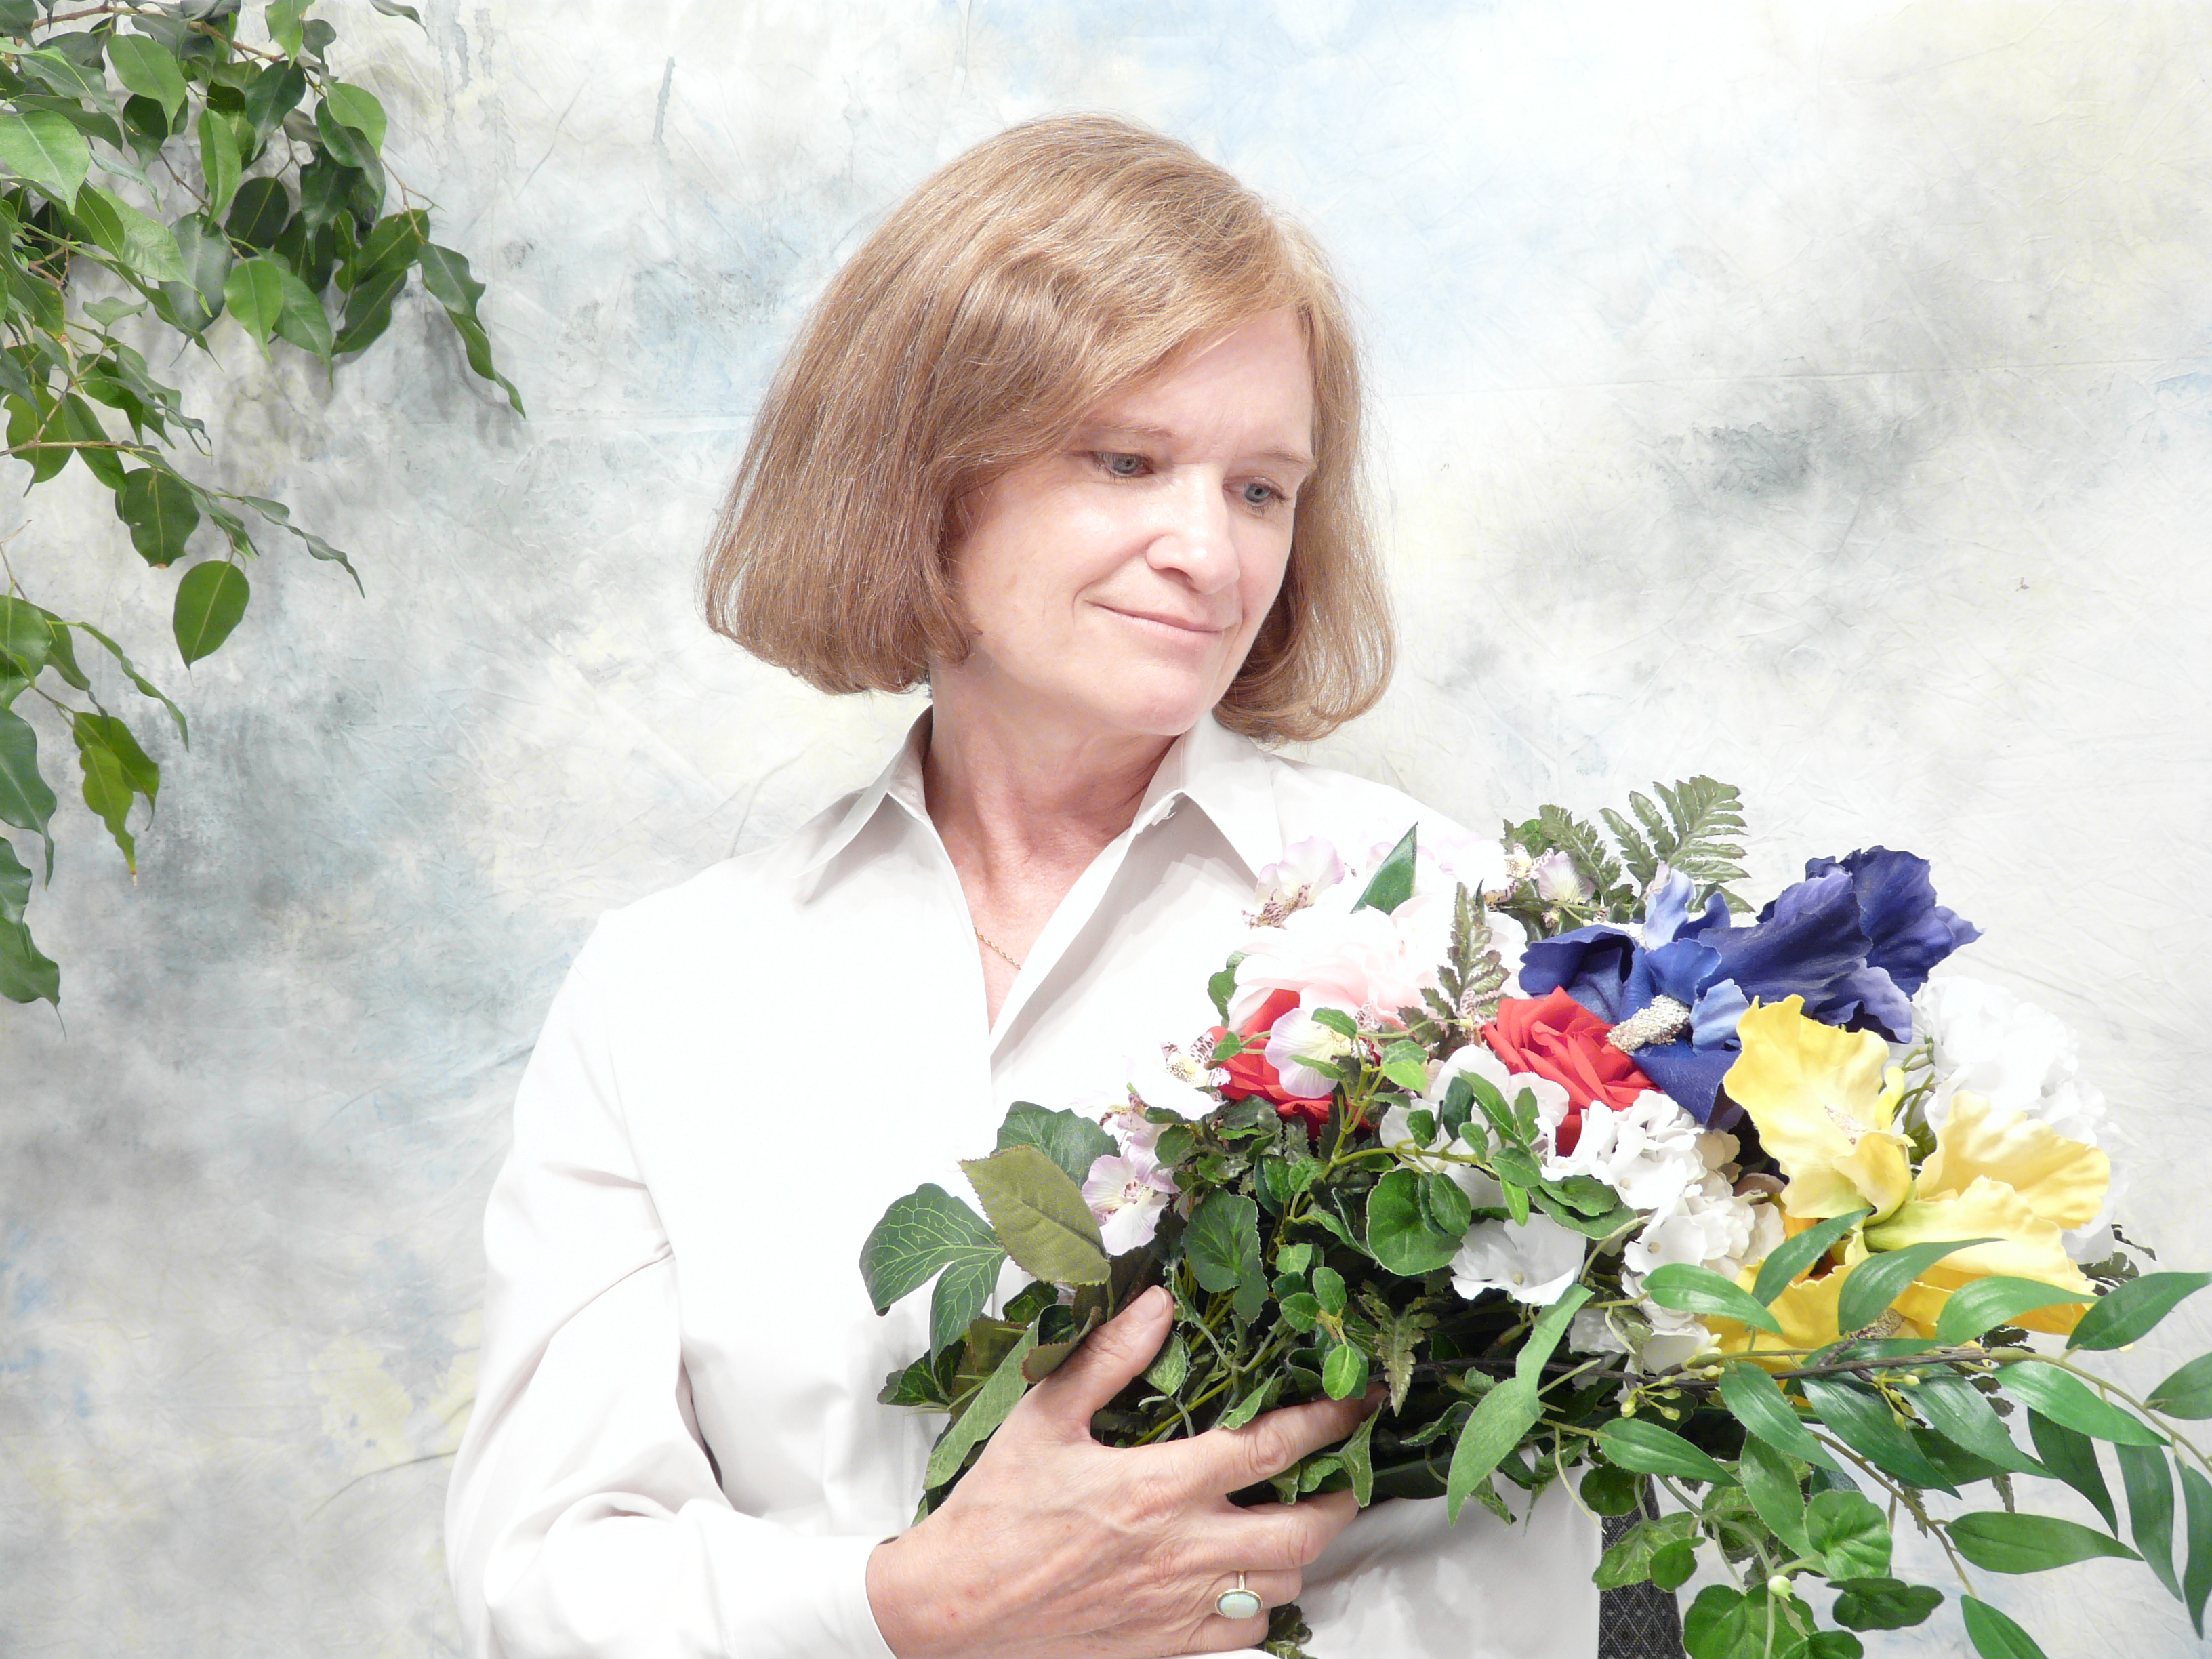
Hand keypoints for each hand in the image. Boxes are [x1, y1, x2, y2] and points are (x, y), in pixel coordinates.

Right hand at [866, 1286, 1373, 1658]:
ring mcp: (1181, 1608)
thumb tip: (1159, 1302)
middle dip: (1343, 1499)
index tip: (1357, 1403)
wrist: (955, 1611)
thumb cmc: (997, 1510)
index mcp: (1160, 1488)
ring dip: (1304, 1552)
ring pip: (1284, 1587)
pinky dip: (1265, 1608)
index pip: (1271, 1448)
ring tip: (1301, 1519)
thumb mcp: (1045, 1417)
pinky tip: (1252, 1580)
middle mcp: (1185, 1553)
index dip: (1327, 1421)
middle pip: (1303, 1532)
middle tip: (1347, 1473)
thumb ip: (1109, 1357)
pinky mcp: (1168, 1649)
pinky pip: (1247, 1637)